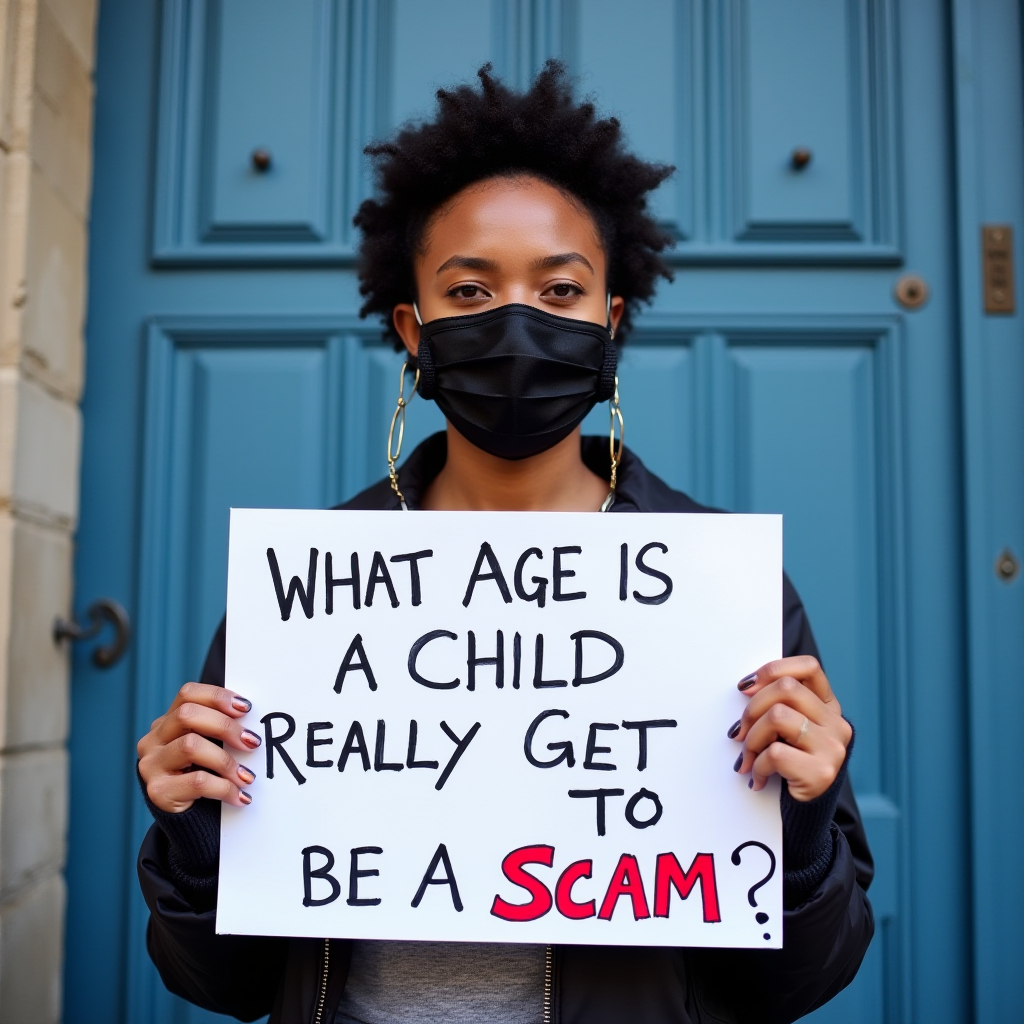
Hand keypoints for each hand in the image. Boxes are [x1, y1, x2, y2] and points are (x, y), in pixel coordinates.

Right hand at [137, 683, 260, 812]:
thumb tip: (253, 722)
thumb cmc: (201, 775)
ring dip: (226, 761)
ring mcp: (151, 765)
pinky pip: (197, 781)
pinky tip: (240, 796)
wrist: (185, 819)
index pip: (187, 694)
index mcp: (166, 723)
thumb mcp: (207, 747)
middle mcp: (153, 740)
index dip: (217, 696)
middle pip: (187, 715)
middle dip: (225, 726)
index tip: (246, 709)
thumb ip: (218, 730)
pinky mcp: (157, 791)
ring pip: (190, 746)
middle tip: (252, 742)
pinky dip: (225, 788)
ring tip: (247, 776)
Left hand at [728, 656, 850, 800]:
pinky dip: (758, 766)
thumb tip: (746, 687)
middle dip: (752, 708)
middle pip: (786, 688)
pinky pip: (776, 753)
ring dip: (751, 739)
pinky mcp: (822, 772)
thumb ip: (778, 705)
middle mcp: (836, 723)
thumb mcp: (787, 730)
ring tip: (747, 757)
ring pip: (777, 717)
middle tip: (738, 732)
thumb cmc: (790, 763)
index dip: (773, 669)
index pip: (808, 667)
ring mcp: (833, 748)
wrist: (805, 812)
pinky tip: (758, 777)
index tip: (745, 687)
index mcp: (828, 706)